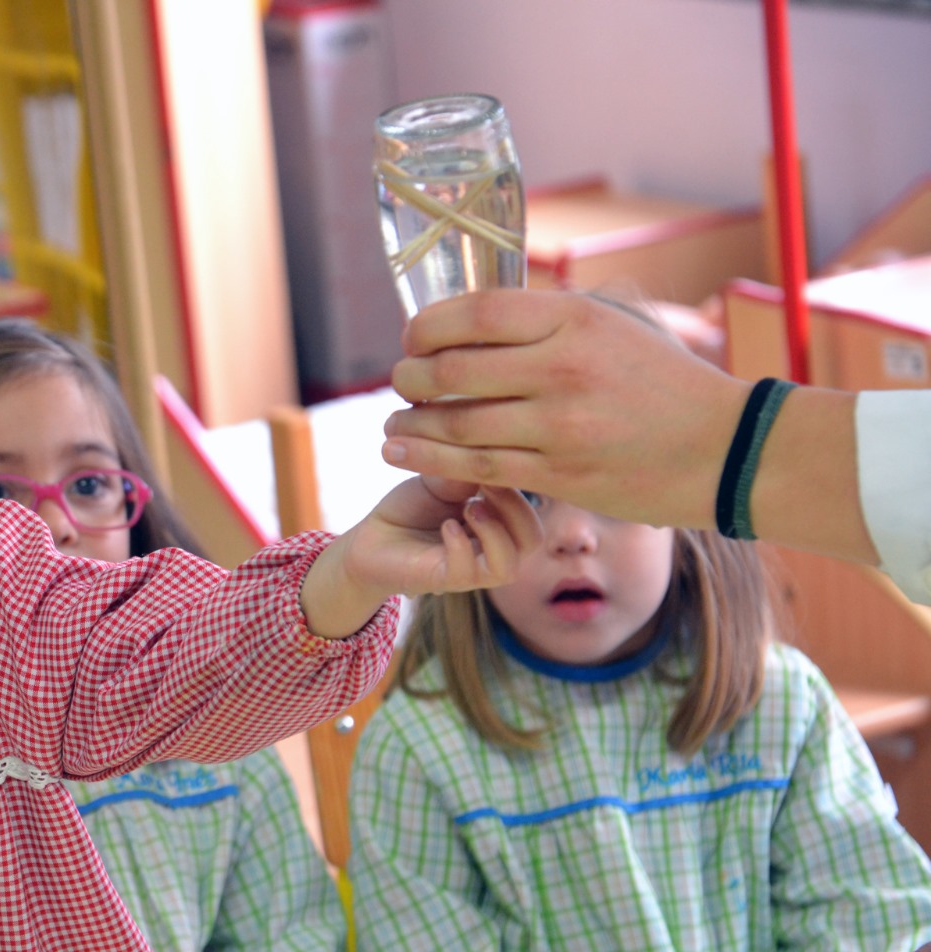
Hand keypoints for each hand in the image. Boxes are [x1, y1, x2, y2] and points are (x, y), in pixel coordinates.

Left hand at [300, 476, 541, 638]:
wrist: (370, 536)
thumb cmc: (412, 507)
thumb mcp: (442, 478)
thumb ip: (468, 469)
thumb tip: (493, 452)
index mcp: (500, 521)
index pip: (535, 508)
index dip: (524, 483)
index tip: (498, 458)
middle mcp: (492, 547)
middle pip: (532, 539)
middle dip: (517, 508)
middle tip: (486, 486)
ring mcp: (471, 567)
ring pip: (509, 565)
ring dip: (495, 532)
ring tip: (470, 508)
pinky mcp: (445, 580)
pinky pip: (470, 572)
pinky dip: (462, 546)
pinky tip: (446, 527)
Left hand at [381, 289, 749, 530]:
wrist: (723, 449)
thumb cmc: (663, 381)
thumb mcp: (615, 324)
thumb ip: (551, 316)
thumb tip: (481, 313)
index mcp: (574, 319)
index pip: (476, 313)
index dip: (427, 325)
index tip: (413, 337)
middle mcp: (562, 368)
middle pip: (453, 370)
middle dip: (410, 376)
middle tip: (401, 381)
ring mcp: (559, 426)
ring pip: (457, 424)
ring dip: (411, 426)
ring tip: (392, 427)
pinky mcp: (560, 474)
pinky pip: (479, 467)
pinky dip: (433, 461)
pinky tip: (406, 456)